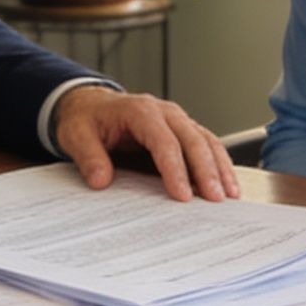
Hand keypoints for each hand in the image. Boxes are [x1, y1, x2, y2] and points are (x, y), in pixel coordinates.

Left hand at [53, 85, 239, 202]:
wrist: (92, 106)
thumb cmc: (87, 120)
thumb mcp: (76, 135)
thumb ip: (89, 157)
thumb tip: (100, 180)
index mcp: (140, 111)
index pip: (163, 141)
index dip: (174, 168)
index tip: (181, 195)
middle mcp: (164, 112)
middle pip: (193, 140)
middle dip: (206, 170)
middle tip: (215, 199)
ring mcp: (178, 120)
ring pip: (206, 141)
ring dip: (220, 167)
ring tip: (229, 195)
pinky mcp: (183, 131)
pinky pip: (207, 145)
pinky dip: (219, 164)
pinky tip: (227, 185)